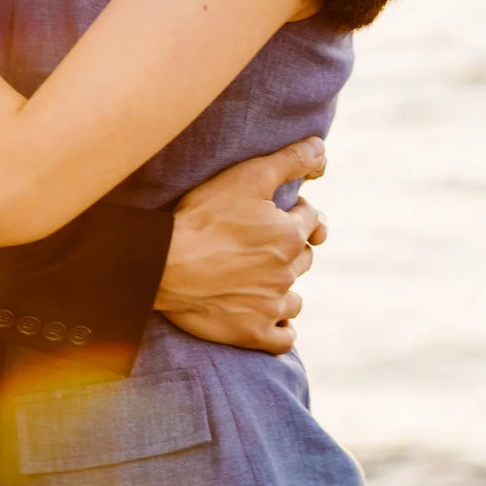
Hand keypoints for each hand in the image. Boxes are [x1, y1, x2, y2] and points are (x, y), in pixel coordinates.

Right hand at [155, 139, 327, 352]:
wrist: (164, 265)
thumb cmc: (203, 218)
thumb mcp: (248, 176)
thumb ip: (290, 161)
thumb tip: (321, 147)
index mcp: (290, 234)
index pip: (310, 219)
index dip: (295, 211)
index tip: (276, 210)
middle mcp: (287, 271)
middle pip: (304, 258)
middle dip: (291, 248)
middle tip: (263, 242)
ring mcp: (271, 305)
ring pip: (295, 298)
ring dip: (285, 288)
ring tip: (262, 280)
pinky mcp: (252, 332)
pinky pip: (283, 338)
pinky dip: (280, 328)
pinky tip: (268, 317)